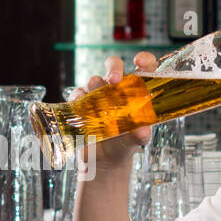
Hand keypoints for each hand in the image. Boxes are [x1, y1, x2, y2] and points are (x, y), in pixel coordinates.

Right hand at [72, 53, 157, 167]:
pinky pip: (77, 94)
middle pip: (114, 66)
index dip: (143, 59)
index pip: (143, 68)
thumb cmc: (124, 145)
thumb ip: (139, 136)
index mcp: (136, 91)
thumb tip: (143, 131)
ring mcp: (98, 94)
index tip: (140, 61)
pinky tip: (80, 104)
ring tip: (98, 101)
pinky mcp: (82, 103)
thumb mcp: (134, 142)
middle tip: (114, 80)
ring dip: (95, 85)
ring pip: (95, 80)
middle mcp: (117, 89)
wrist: (104, 161)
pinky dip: (78, 97)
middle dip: (113, 68)